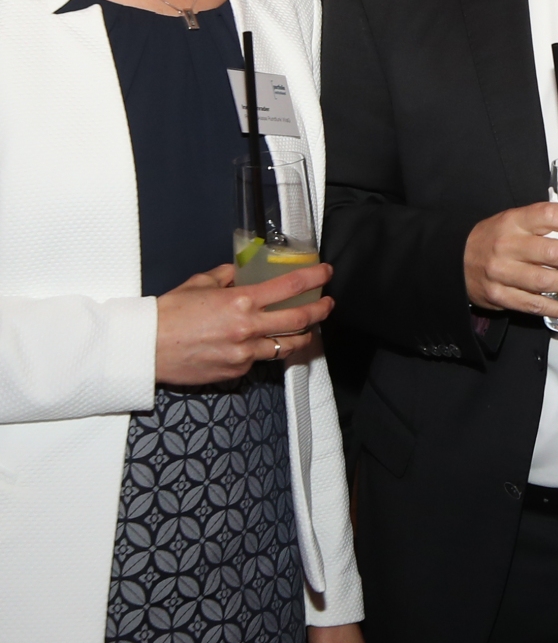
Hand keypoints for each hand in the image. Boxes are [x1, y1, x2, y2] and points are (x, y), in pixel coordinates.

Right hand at [155, 263, 332, 385]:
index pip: (291, 286)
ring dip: (303, 336)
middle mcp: (248, 328)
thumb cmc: (168, 314)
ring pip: (288, 346)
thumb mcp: (200, 283)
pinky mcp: (236, 372)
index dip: (314, 278)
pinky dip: (264, 350)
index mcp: (241, 301)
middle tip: (327, 304)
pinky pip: (260, 360)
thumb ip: (227, 276)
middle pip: (301, 320)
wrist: (144, 348)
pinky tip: (261, 344)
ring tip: (307, 328)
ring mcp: (244, 354)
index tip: (326, 273)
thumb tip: (242, 271)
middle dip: (321, 310)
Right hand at [463, 202, 557, 320]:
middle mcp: (508, 246)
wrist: (455, 259)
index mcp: (514, 221)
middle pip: (553, 253)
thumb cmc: (493, 238)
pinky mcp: (500, 296)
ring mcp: (503, 273)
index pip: (551, 216)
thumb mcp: (516, 220)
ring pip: (547, 281)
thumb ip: (549, 222)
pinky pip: (536, 305)